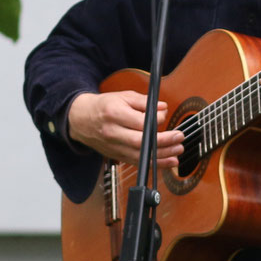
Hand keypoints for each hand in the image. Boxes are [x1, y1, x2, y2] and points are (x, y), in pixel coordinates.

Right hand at [68, 90, 183, 169]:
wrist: (81, 120)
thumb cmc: (104, 106)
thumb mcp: (122, 97)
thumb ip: (144, 102)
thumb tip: (163, 108)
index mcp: (114, 114)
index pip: (139, 121)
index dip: (156, 121)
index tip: (165, 116)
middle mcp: (112, 132)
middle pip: (140, 141)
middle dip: (163, 142)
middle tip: (179, 137)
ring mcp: (113, 147)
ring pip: (140, 156)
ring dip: (162, 156)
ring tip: (177, 151)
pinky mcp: (116, 156)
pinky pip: (136, 162)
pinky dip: (153, 164)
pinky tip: (168, 161)